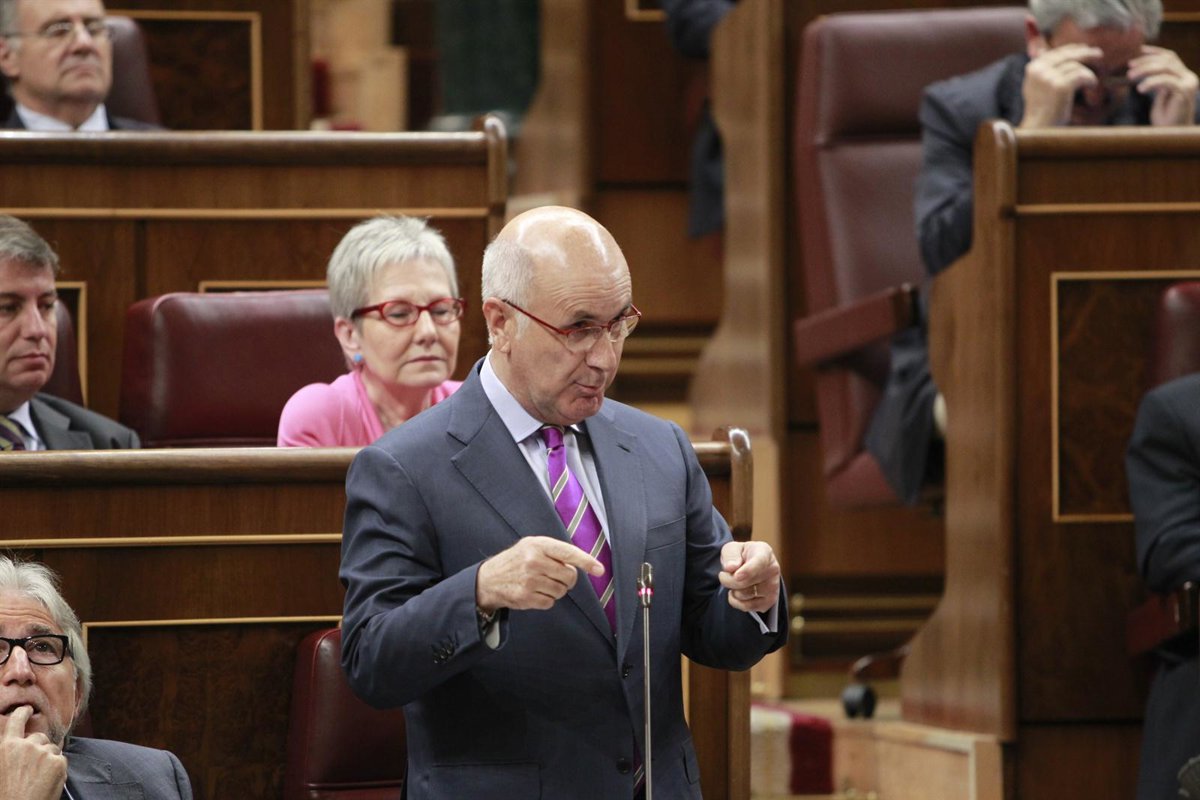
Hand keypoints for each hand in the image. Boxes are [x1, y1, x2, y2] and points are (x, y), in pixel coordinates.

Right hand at [0, 706, 66, 799]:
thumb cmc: (6, 792)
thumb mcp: (1, 767)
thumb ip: (10, 752)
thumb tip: (19, 743)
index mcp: (7, 746)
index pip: (17, 721)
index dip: (22, 713)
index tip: (27, 709)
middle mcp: (26, 746)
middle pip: (40, 737)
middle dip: (39, 747)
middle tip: (33, 767)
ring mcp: (44, 753)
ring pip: (53, 748)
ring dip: (49, 758)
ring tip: (38, 778)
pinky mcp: (58, 762)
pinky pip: (61, 760)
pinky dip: (57, 769)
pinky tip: (46, 782)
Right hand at [476, 536, 603, 612]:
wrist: (489, 578)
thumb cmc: (517, 560)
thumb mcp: (532, 545)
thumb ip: (555, 551)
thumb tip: (579, 565)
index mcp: (538, 545)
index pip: (568, 553)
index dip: (586, 561)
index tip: (599, 570)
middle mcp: (534, 562)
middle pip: (569, 576)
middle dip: (567, 578)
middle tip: (554, 575)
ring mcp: (530, 581)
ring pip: (562, 591)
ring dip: (556, 589)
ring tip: (541, 582)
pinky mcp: (526, 598)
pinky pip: (550, 602)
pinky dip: (547, 599)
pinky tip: (535, 592)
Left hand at [718, 540, 780, 613]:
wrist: (751, 566)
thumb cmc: (741, 556)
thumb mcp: (732, 548)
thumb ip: (730, 555)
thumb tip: (731, 567)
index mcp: (764, 553)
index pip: (758, 563)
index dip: (747, 571)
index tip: (737, 576)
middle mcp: (773, 570)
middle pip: (744, 582)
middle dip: (727, 580)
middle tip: (723, 575)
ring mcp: (773, 587)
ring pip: (743, 595)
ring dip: (732, 590)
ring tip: (735, 581)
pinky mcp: (769, 602)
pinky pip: (746, 607)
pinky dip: (735, 601)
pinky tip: (737, 591)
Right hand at [1020, 43, 1103, 127]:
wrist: (1039, 129)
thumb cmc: (1041, 110)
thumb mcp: (1036, 86)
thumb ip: (1041, 69)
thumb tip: (1043, 50)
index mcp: (1033, 68)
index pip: (1056, 52)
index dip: (1072, 49)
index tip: (1084, 49)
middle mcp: (1039, 70)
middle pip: (1067, 55)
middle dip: (1085, 54)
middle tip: (1099, 54)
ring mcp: (1049, 78)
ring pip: (1076, 66)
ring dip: (1088, 73)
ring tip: (1093, 81)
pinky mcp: (1060, 86)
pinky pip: (1082, 75)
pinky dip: (1090, 80)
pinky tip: (1093, 86)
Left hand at [1128, 46, 1198, 125]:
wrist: (1173, 133)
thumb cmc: (1164, 117)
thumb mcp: (1157, 95)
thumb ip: (1154, 81)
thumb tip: (1138, 70)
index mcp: (1182, 75)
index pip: (1170, 57)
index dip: (1155, 52)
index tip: (1139, 50)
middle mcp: (1188, 77)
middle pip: (1167, 60)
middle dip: (1146, 61)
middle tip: (1129, 68)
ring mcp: (1188, 83)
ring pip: (1166, 68)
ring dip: (1146, 70)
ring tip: (1130, 76)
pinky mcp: (1185, 91)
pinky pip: (1167, 81)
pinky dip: (1152, 82)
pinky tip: (1140, 88)